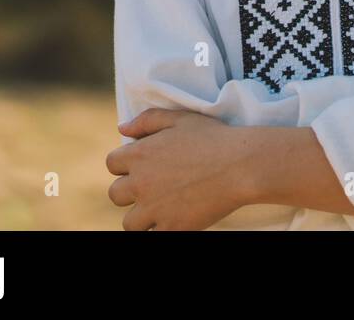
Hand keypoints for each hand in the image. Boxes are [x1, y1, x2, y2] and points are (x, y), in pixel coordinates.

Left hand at [106, 108, 256, 230]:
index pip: (112, 163)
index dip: (127, 164)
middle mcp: (140, 183)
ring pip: (130, 222)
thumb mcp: (181, 119)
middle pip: (116, 194)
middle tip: (157, 186)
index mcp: (139, 155)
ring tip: (164, 207)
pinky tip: (176, 217)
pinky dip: (162, 228)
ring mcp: (154, 209)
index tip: (145, 165)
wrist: (242, 165)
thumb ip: (148, 120)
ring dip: (142, 216)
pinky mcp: (171, 228)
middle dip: (132, 191)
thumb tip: (121, 128)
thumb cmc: (214, 138)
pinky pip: (152, 235)